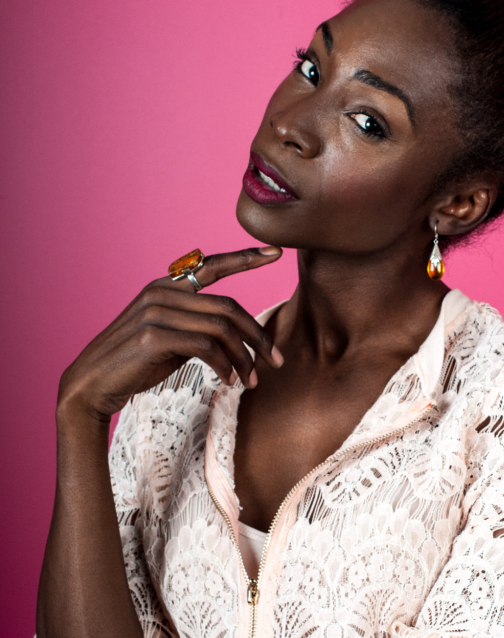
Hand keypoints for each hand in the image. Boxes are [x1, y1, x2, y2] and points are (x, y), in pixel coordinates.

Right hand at [57, 247, 283, 421]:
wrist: (92, 385)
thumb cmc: (134, 364)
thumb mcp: (170, 339)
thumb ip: (196, 327)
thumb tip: (234, 335)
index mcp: (165, 286)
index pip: (212, 265)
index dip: (245, 258)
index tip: (276, 253)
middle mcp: (161, 292)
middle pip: (228, 307)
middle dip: (259, 335)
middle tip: (277, 360)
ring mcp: (155, 312)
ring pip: (221, 329)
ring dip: (244, 358)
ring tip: (251, 381)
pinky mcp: (153, 336)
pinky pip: (206, 347)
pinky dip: (224, 366)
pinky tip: (229, 381)